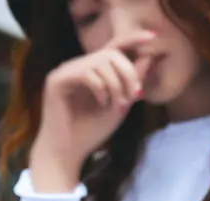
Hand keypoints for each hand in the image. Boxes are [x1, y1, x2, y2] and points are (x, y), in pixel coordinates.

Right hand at [29, 31, 153, 191]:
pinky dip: (100, 88)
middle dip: (128, 73)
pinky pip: (86, 72)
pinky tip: (102, 104)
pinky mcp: (56, 81)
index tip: (153, 36)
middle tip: (134, 95)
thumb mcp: (119, 106)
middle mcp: (76, 67)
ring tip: (118, 106)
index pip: (113, 47)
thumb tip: (149, 56)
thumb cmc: (90, 134)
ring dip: (116, 84)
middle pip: (110, 53)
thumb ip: (131, 83)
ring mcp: (64, 72)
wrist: (67, 155)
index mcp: (89, 72)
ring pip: (100, 61)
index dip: (132, 39)